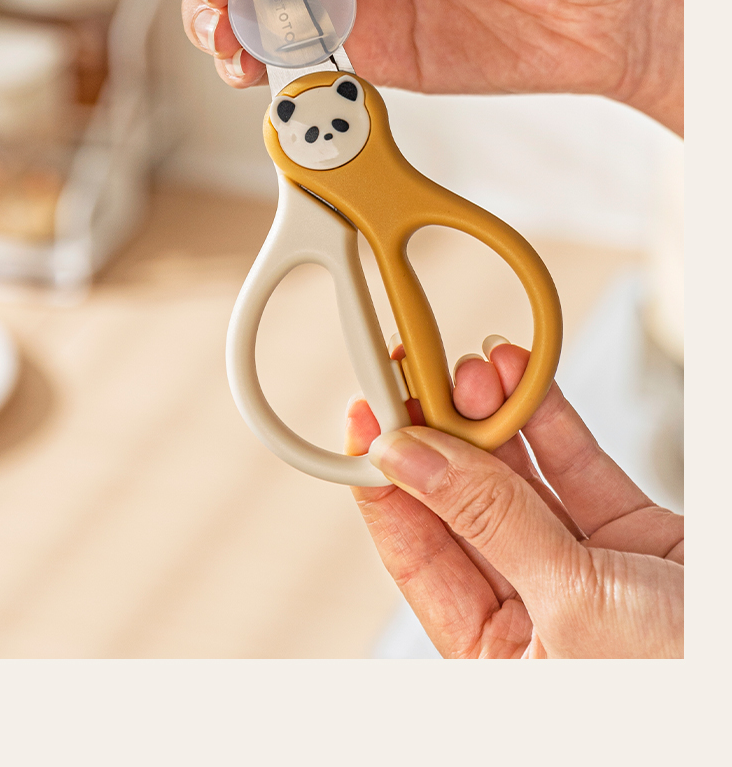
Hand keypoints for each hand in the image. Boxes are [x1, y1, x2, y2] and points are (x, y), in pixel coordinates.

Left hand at [346, 340, 683, 658]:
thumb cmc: (676, 680)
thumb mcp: (571, 604)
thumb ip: (492, 522)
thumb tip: (410, 457)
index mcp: (497, 664)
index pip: (419, 557)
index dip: (388, 483)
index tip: (367, 417)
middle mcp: (532, 616)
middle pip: (464, 507)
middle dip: (441, 434)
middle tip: (416, 370)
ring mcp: (582, 571)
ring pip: (519, 478)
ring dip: (491, 416)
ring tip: (469, 364)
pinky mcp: (631, 534)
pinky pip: (575, 467)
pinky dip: (549, 418)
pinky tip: (517, 374)